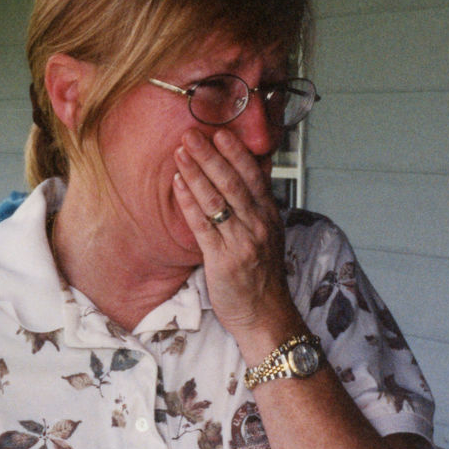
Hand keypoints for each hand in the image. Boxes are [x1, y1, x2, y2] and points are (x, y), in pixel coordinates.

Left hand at [172, 128, 297, 340]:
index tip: (220, 132)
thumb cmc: (262, 277)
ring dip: (196, 172)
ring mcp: (241, 241)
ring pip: (217, 199)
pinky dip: (190, 201)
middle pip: (233, 181)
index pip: (253, 176)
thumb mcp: (267, 236)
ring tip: (181, 151)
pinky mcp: (223, 259)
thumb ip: (255, 208)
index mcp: (269, 216)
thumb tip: (245, 178)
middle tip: (192, 133)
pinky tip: (178, 183)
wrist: (265, 316)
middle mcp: (258, 224)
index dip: (236, 152)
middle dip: (211, 155)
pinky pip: (203, 224)